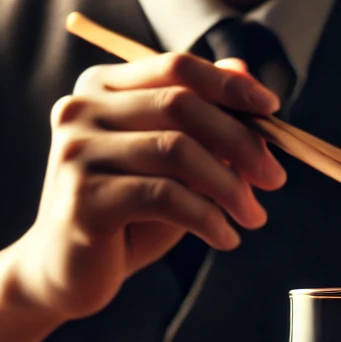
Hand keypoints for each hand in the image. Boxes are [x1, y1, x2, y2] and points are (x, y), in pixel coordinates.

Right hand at [7, 53, 288, 321]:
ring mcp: (77, 152)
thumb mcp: (171, 163)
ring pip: (176, 150)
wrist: (65, 273)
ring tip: (253, 215)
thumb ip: (202, 118)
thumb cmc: (127, 214)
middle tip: (275, 177)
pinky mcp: (83, 198)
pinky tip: (226, 238)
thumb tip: (244, 69)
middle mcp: (80, 110)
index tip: (273, 109)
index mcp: (100, 88)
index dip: (229, 85)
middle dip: (240, 140)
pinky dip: (207, 218)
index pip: (175, 67)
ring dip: (229, 186)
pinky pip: (164, 197)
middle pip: (180, 104)